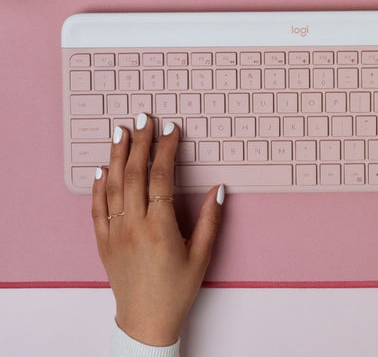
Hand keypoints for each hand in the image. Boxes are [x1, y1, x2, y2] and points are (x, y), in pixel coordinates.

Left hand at [92, 113, 224, 346]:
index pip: (161, 178)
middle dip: (139, 143)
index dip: (166, 150)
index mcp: (160, 228)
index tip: (171, 129)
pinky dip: (98, 186)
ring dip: (116, 156)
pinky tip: (102, 169)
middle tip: (144, 118)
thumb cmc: (177, 289)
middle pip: (134, 175)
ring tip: (120, 132)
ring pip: (113, 186)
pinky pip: (97, 209)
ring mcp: (115, 234)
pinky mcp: (104, 242)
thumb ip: (210, 220)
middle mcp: (134, 226)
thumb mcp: (202, 255)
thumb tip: (219, 188)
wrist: (145, 322)